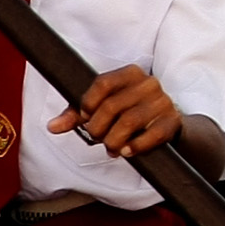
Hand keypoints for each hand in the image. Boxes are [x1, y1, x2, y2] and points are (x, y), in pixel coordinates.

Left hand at [50, 66, 178, 156]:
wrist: (166, 125)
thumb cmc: (127, 113)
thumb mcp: (102, 108)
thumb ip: (76, 115)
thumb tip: (52, 126)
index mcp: (130, 73)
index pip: (103, 83)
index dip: (88, 103)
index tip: (85, 117)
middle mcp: (148, 83)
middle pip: (113, 106)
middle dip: (98, 127)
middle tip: (96, 138)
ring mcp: (163, 102)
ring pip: (130, 121)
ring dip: (114, 140)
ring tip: (110, 148)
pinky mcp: (172, 121)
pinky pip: (153, 135)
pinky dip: (136, 146)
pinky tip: (126, 151)